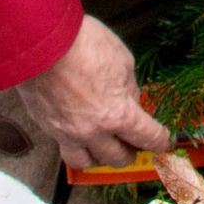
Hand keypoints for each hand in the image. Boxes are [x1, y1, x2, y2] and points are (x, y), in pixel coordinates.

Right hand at [8, 13, 173, 167]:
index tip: (164, 141)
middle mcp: (93, 131)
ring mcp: (67, 133)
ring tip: (106, 145)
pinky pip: (65, 147)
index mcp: (118, 114)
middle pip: (118, 158)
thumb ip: (130, 86)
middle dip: (131, 151)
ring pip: (87, 162)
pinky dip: (76, 145)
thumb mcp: (122, 59)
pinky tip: (81, 133)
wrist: (39, 41)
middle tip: (134, 142)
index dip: (160, 141)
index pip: (147, 138)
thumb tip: (130, 99)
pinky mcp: (47, 128)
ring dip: (101, 156)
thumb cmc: (81, 44)